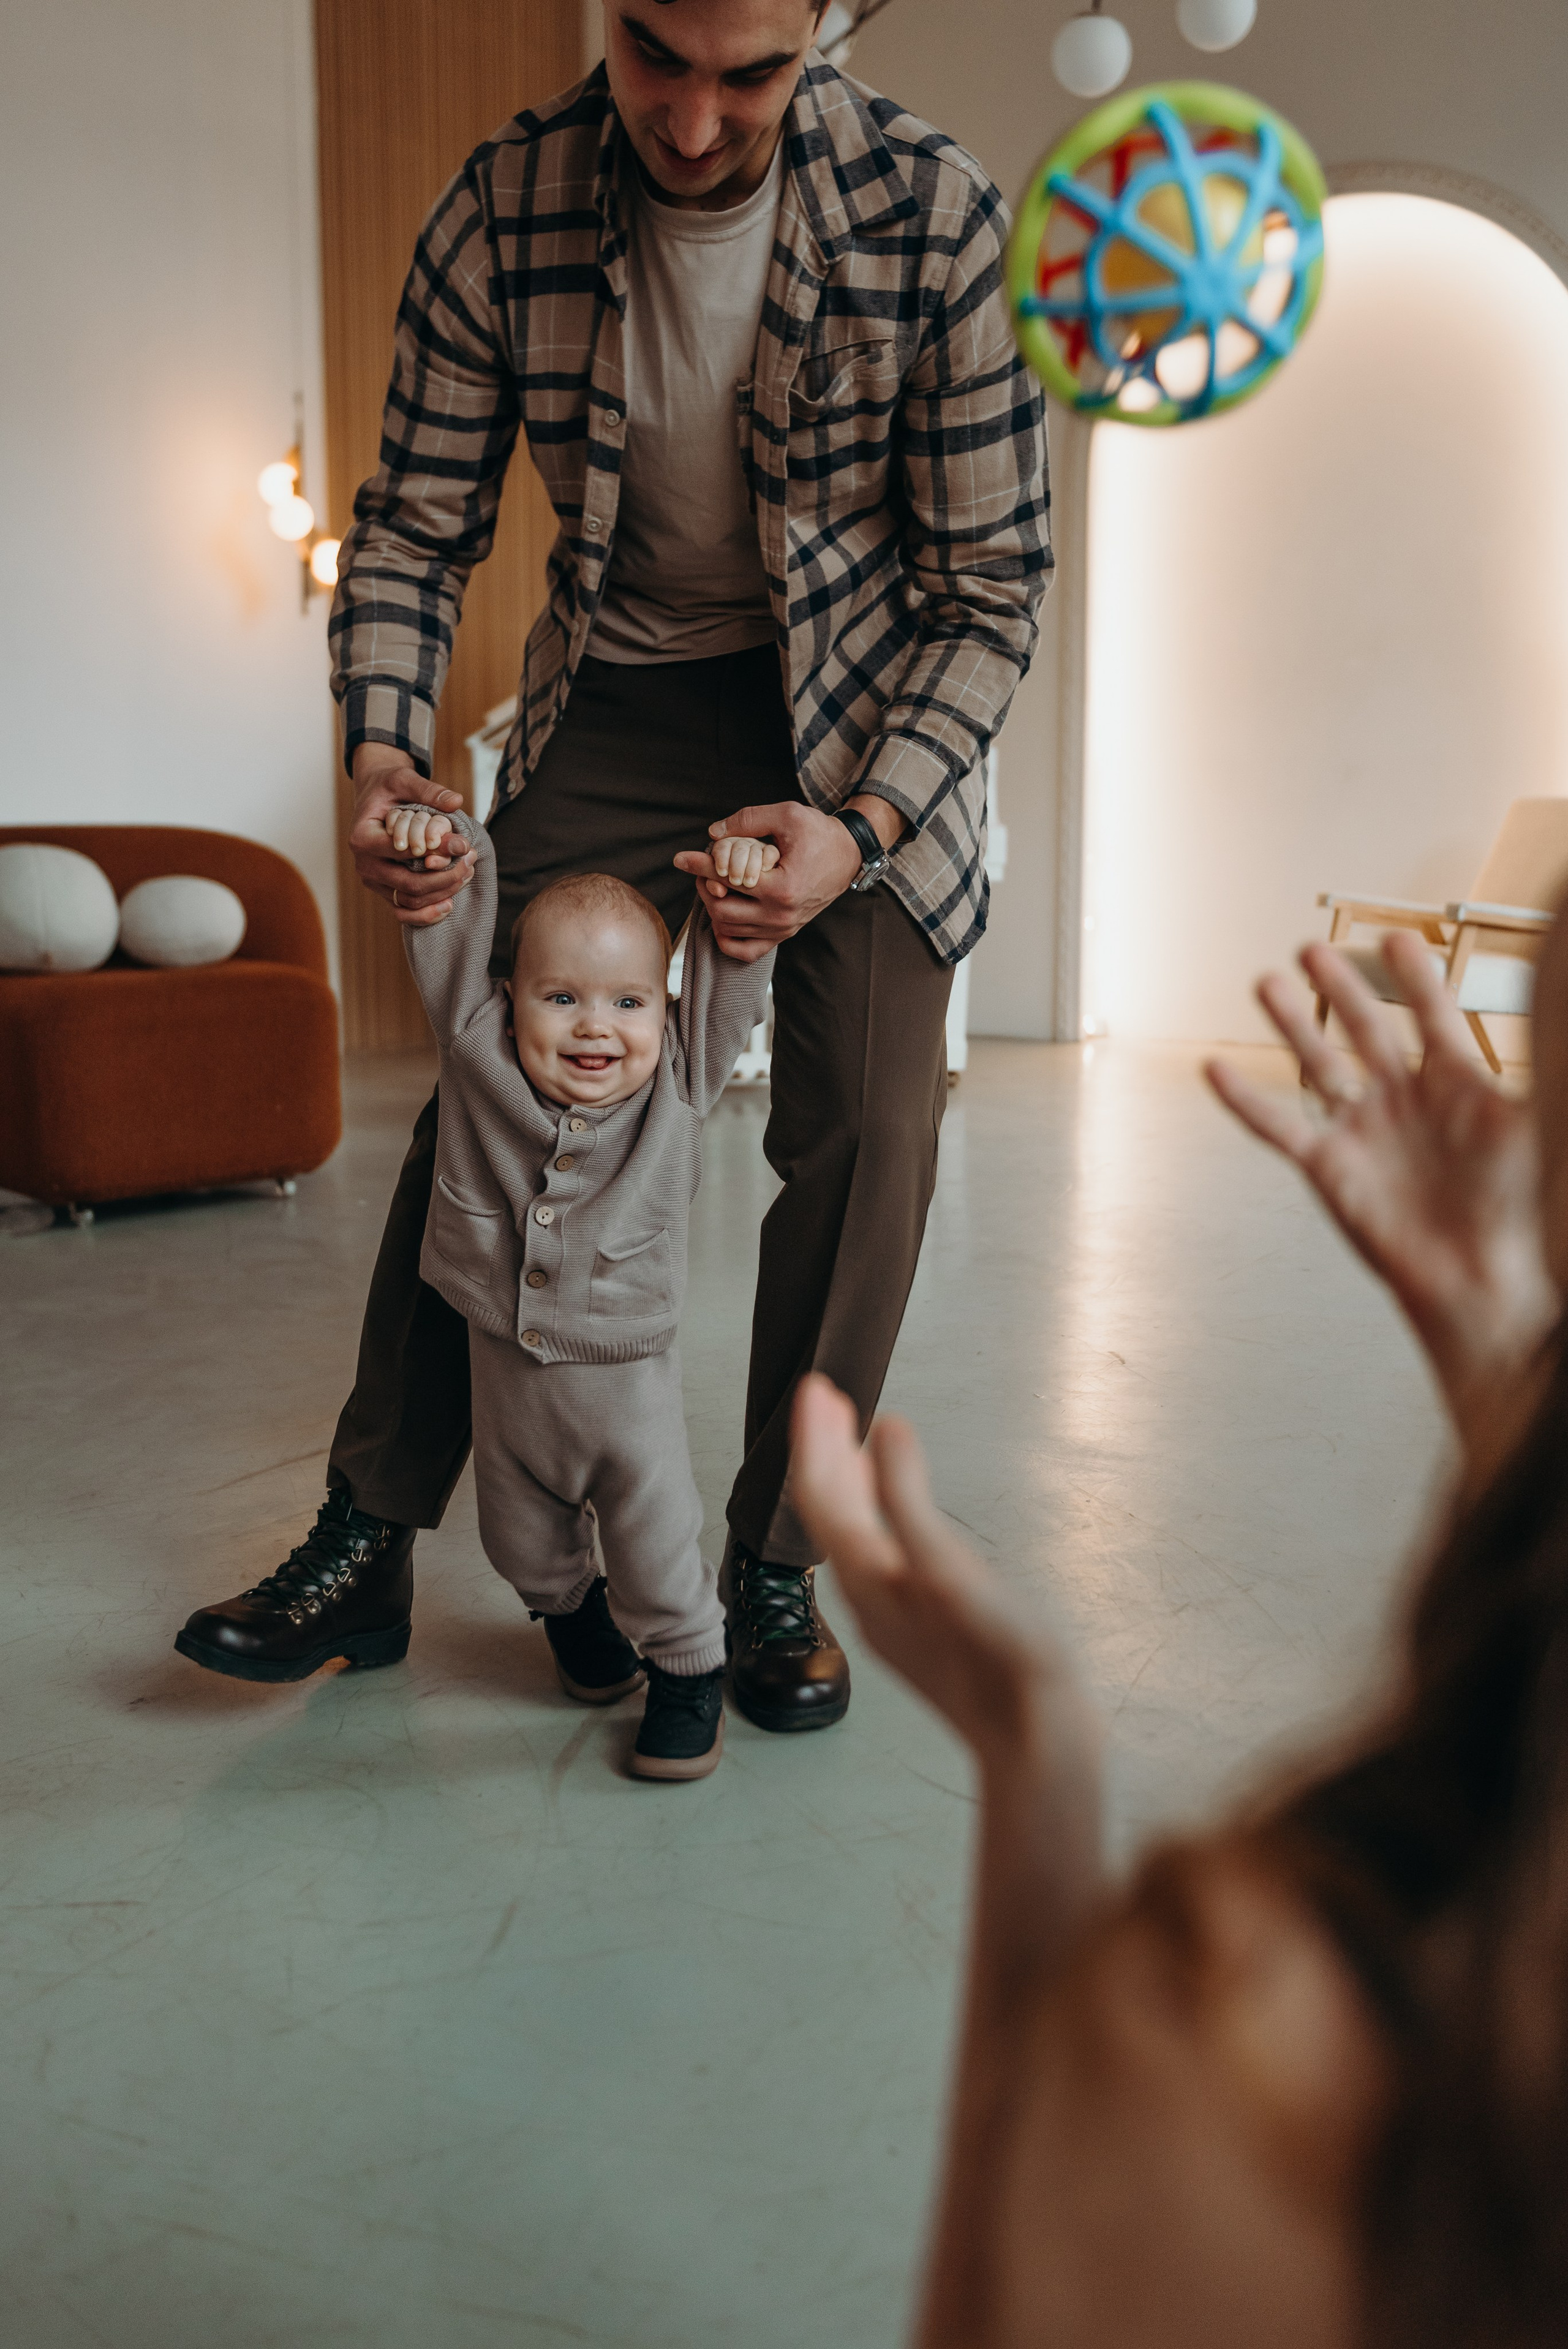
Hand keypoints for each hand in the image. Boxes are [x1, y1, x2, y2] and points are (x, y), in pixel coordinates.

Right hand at [348, 745, 471, 927]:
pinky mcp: (384, 891)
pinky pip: (404, 911)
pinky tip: (449, 904)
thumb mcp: (405, 780)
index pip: (402, 851)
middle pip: (408, 883)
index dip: (436, 851)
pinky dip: (426, 913)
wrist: (377, 799)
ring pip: (409, 900)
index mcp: (363, 837)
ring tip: (466, 874)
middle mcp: (364, 864)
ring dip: (442, 893)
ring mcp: (373, 881)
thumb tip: (456, 801)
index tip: (463, 844)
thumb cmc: (389, 788)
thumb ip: (429, 791)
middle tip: (470, 863)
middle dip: (444, 877)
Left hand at [672, 797, 900, 962]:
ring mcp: (783, 929)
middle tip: (702, 869)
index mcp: (782, 887)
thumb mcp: (787, 815)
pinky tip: (722, 916)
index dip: (699, 865)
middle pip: (721, 909)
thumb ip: (748, 820)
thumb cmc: (820, 833)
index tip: (681, 857)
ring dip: (713, 907)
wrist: (848, 855)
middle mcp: (781, 915)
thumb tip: (713, 833)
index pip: (726, 879)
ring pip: (728, 929)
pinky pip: (745, 951)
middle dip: (704, 887)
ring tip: (713, 885)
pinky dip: (727, 938)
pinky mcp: (784, 934)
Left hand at [789, 1375, 1097, 1783]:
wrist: (1036, 1745)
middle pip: (832, 1512)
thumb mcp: (955, 1572)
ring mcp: (894, 1612)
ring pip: (854, 1533)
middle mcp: (871, 1594)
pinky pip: (880, 1553)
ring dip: (849, 1479)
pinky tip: (895, 1506)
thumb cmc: (1004, 1664)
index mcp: (871, 1578)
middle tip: (827, 1399)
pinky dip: (880, 1512)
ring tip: (853, 1437)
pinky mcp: (921, 1625)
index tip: (815, 1389)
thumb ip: (912, 1502)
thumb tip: (887, 1428)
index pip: (822, 1495)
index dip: (814, 1440)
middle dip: (827, 1451)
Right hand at [1206, 934, 1557, 1456]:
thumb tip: (1560, 1018)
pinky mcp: (1331, 1169)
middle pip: (1365, 1028)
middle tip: (1313, 949)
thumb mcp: (1537, 1125)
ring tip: (1265, 983)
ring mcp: (1365, 1133)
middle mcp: (1405, 1103)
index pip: (1433, 1014)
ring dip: (1291, 1023)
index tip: (1396, 940)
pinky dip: (1246, 1101)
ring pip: (1320, 1064)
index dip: (1415, 977)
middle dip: (1339, 987)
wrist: (1484, 1283)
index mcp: (1458, 1087)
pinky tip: (1219, 1071)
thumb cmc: (1521, 1214)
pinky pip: (1280, 1127)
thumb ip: (1545, 1069)